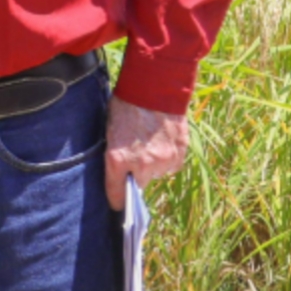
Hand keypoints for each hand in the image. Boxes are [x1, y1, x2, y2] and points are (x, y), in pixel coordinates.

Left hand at [105, 96, 188, 210]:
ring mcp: (162, 160)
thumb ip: (114, 153)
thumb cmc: (126, 103)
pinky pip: (171, 165)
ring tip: (148, 143)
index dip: (116, 200)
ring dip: (152, 165)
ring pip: (156, 174)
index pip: (115, 193)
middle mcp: (141, 165)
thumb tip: (118, 171)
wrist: (155, 86)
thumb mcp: (110, 128)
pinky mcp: (179, 154)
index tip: (117, 205)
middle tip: (133, 159)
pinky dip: (167, 158)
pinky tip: (162, 141)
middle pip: (137, 185)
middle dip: (134, 176)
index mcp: (117, 158)